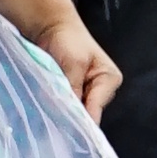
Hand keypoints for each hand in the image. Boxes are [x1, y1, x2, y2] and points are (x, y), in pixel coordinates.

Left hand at [48, 0, 121, 118]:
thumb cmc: (67, 39)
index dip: (82, 120)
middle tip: (54, 116)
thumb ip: (74, 89)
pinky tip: (47, 104)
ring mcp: (86, 93)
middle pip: (87, 112)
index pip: (97, 108)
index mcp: (109, 80)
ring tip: (48, 107)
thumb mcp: (73, 63)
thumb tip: (72, 116)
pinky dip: (57, 106)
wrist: (51, 27)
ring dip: (62, 110)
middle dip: (71, 115)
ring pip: (76, 112)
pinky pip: (66, 106)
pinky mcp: (73, 94)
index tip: (66, 130)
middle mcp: (101, 90)